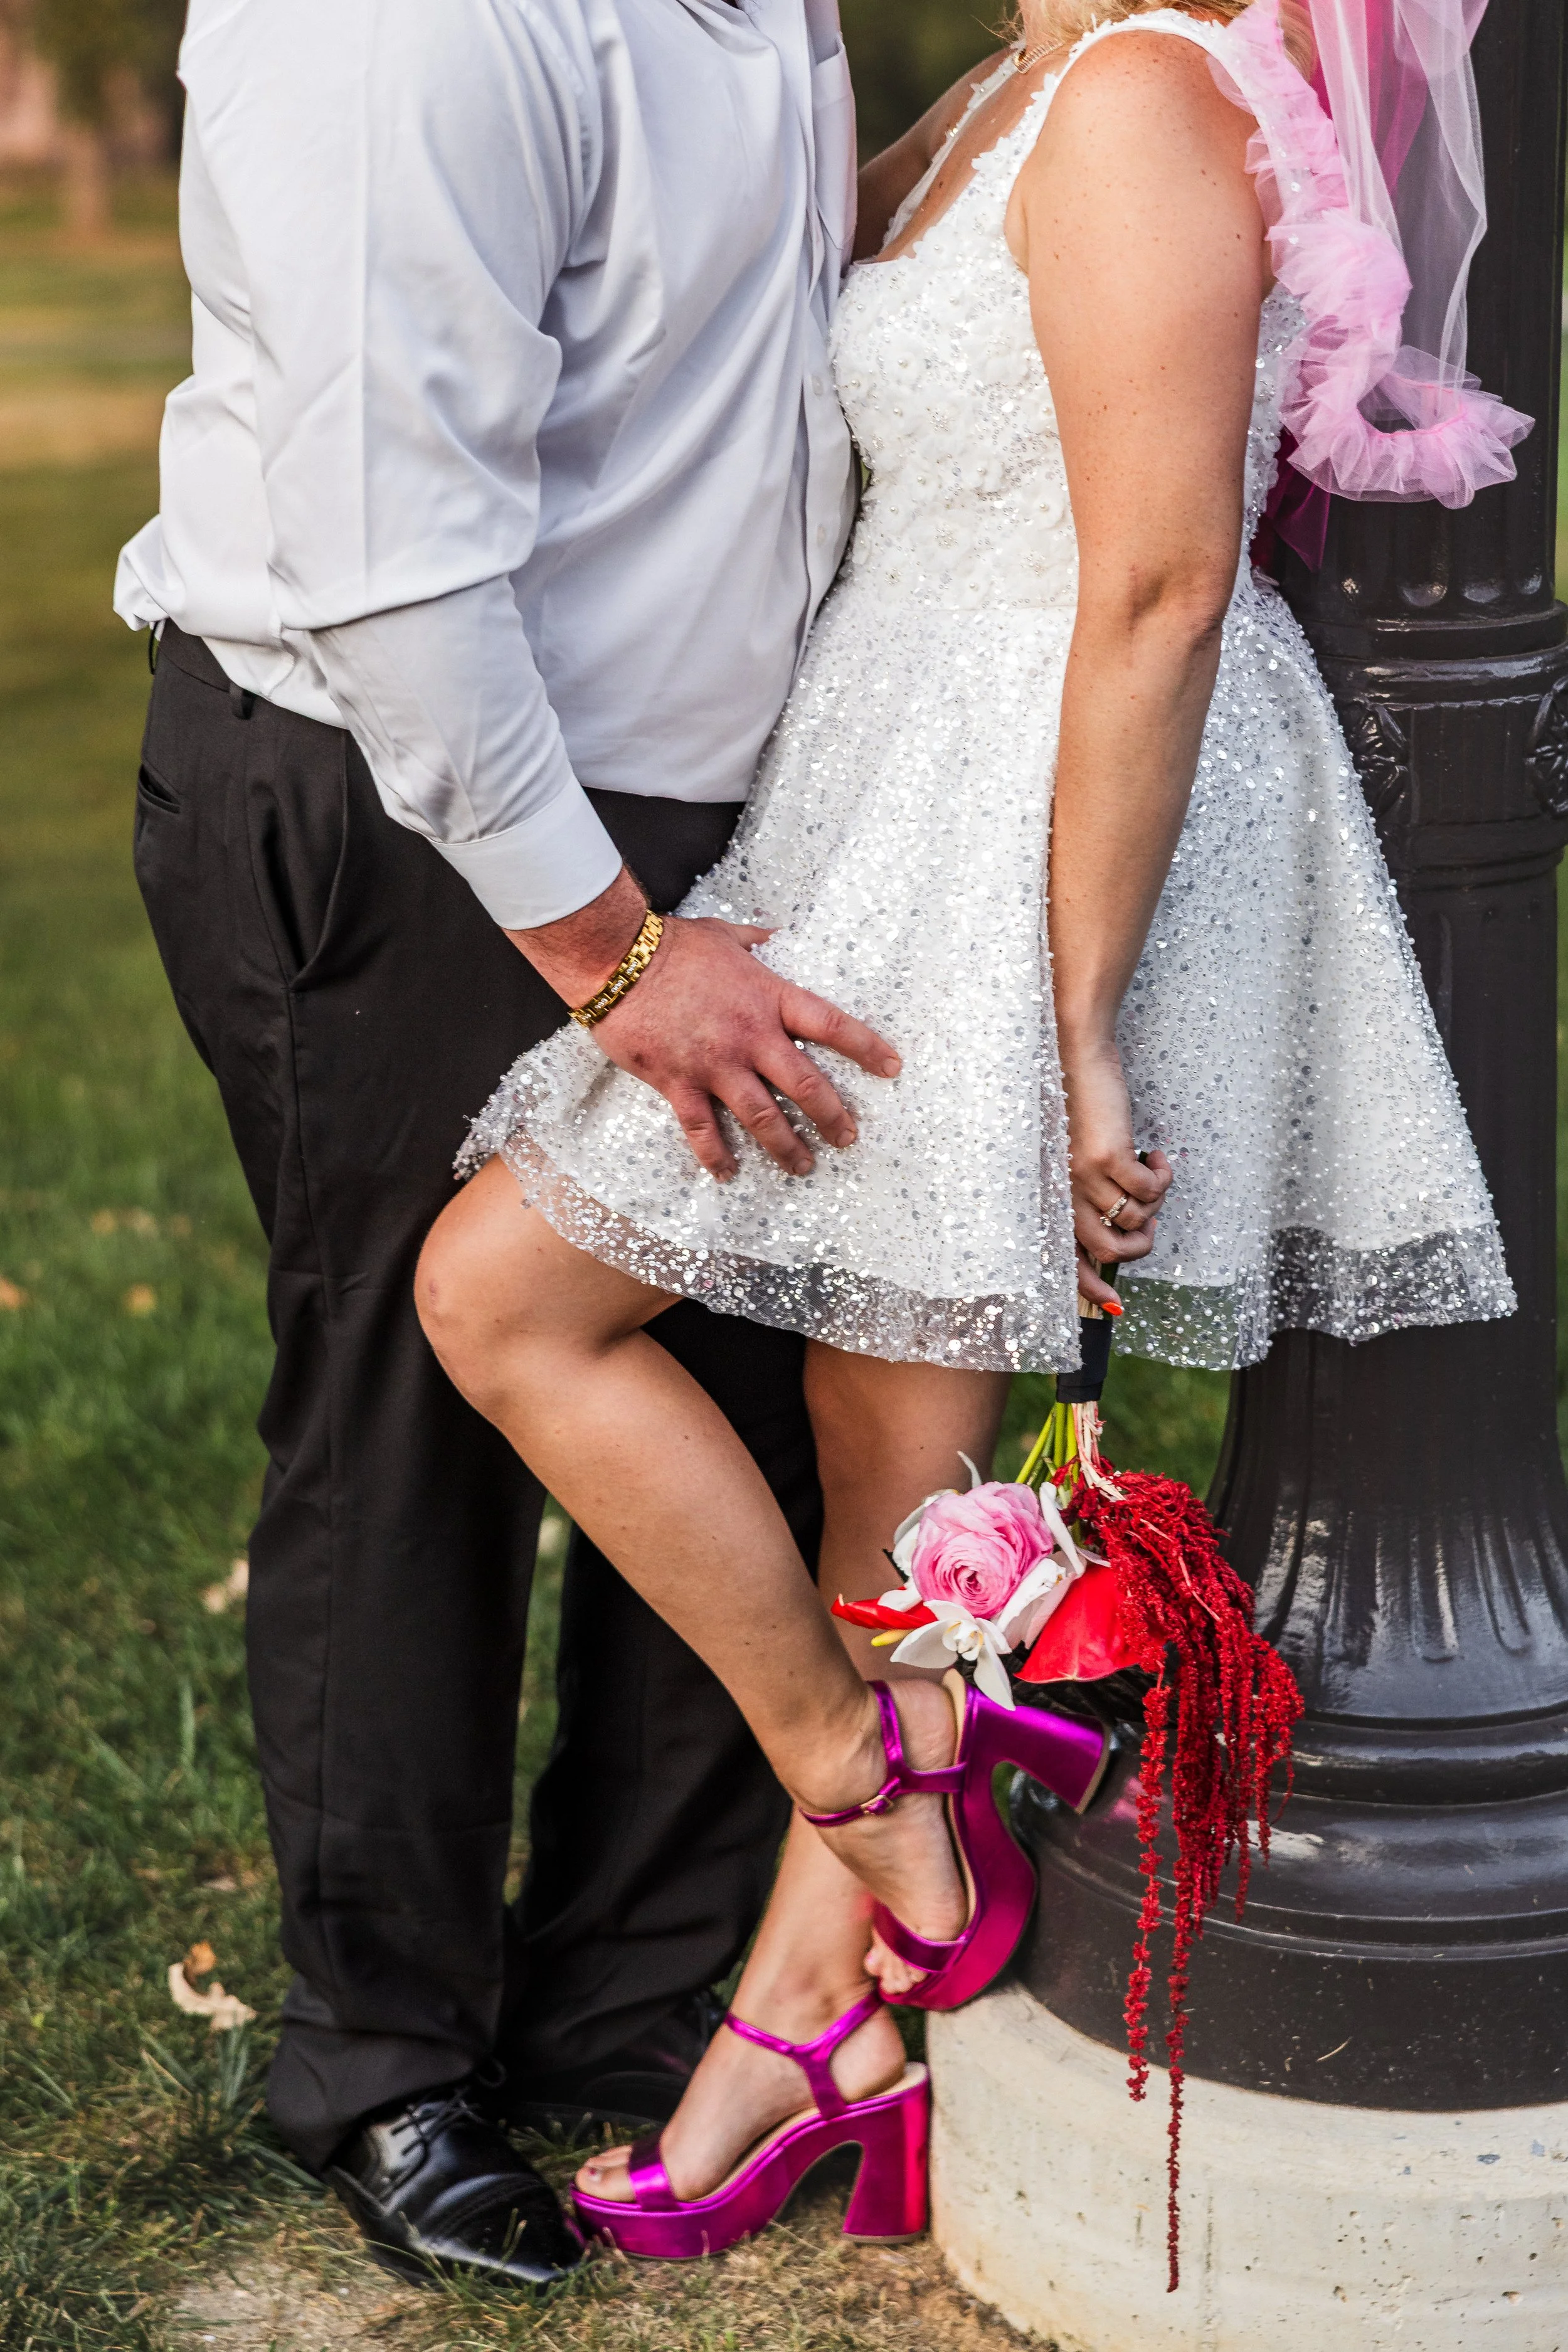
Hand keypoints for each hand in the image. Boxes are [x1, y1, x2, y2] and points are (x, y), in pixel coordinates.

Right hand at [595, 914, 900, 1177]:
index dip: (866, 1047)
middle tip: (848, 1138)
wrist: (616, 959)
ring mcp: (714, 1064)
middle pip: (806, 1086)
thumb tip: (773, 936)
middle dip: (833, 1117)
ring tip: (803, 1167)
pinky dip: (716, 1156)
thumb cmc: (671, 944)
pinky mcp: (678, 1083)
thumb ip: (754, 942)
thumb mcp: (724, 935)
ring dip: (787, 1148)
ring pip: (763, 1118)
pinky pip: (702, 1130)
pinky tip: (728, 1174)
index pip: (831, 1025)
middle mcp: (750, 1037)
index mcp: (768, 998)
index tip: (892, 1067)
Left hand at [1060, 1034, 1170, 1307]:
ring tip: (1151, 1174)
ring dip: (1154, 1205)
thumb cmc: (1076, 1104)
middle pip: (1107, 1249)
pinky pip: (1149, 1191)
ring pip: (1135, 1219)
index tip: (1115, 1308)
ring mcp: (1084, 1175)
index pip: (1067, 1257)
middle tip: (1151, 1218)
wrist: (1073, 1055)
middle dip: (1139, 1245)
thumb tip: (1117, 1220)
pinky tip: (1158, 1157)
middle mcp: (1063, 1190)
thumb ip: (1084, 1187)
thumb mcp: (1073, 1153)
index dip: (1090, 1288)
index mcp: (1052, 1193)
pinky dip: (1162, 1179)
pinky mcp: (1109, 1155)